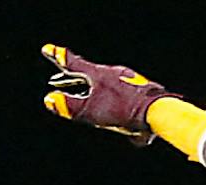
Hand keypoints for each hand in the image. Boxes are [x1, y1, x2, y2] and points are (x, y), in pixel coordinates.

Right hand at [40, 44, 177, 142]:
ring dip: (94, 91)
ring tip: (88, 99)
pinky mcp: (140, 91)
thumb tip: (49, 100)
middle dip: (75, 79)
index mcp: (99, 74)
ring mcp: (128, 81)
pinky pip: (121, 95)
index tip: (48, 49)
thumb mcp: (91, 111)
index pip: (73, 64)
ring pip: (106, 85)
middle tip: (62, 79)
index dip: (58, 58)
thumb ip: (69, 106)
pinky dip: (113, 102)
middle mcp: (114, 73)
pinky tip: (116, 113)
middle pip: (89, 74)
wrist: (157, 113)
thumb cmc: (124, 110)